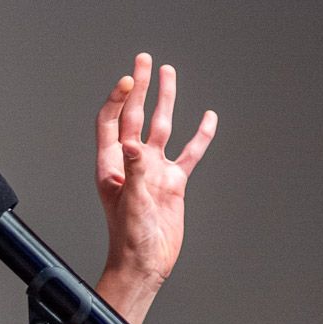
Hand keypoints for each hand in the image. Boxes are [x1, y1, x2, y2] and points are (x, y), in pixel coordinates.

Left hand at [95, 53, 216, 288]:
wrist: (145, 263)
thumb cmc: (130, 238)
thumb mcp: (131, 202)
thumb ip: (135, 171)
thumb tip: (133, 144)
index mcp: (113, 165)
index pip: (113, 121)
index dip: (120, 98)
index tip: (131, 79)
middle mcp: (132, 163)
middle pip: (135, 116)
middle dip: (140, 88)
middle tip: (144, 60)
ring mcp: (153, 171)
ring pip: (162, 127)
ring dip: (166, 101)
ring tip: (169, 73)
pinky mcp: (172, 183)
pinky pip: (189, 153)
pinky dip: (200, 136)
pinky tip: (209, 117)